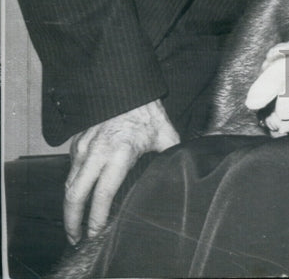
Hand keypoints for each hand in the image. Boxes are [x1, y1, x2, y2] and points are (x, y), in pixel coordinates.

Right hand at [64, 99, 178, 242]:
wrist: (126, 85)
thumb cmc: (147, 110)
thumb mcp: (165, 133)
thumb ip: (172, 154)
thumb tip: (185, 168)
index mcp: (120, 152)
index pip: (103, 193)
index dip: (96, 218)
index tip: (95, 234)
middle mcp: (97, 151)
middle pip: (75, 194)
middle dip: (72, 221)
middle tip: (76, 238)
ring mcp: (84, 146)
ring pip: (69, 183)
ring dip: (69, 206)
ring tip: (74, 224)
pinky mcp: (77, 141)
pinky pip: (71, 169)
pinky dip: (72, 186)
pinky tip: (79, 196)